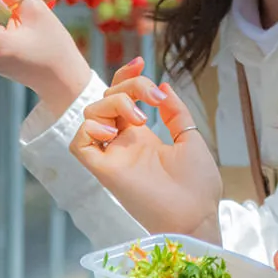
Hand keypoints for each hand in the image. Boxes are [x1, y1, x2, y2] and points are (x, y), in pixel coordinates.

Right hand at [70, 58, 221, 237]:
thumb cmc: (198, 185)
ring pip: (90, 115)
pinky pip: (79, 143)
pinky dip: (91, 128)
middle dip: (127, 86)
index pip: (120, 98)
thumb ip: (175, 112)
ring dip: (113, 103)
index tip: (141, 63)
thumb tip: (163, 86)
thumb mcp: (190, 137)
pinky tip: (116, 131)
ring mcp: (112, 156)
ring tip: (139, 117)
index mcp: (141, 136)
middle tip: (152, 98)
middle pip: (106, 99)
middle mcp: (122, 143)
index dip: (125, 77)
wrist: (198, 214)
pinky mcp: (105, 171)